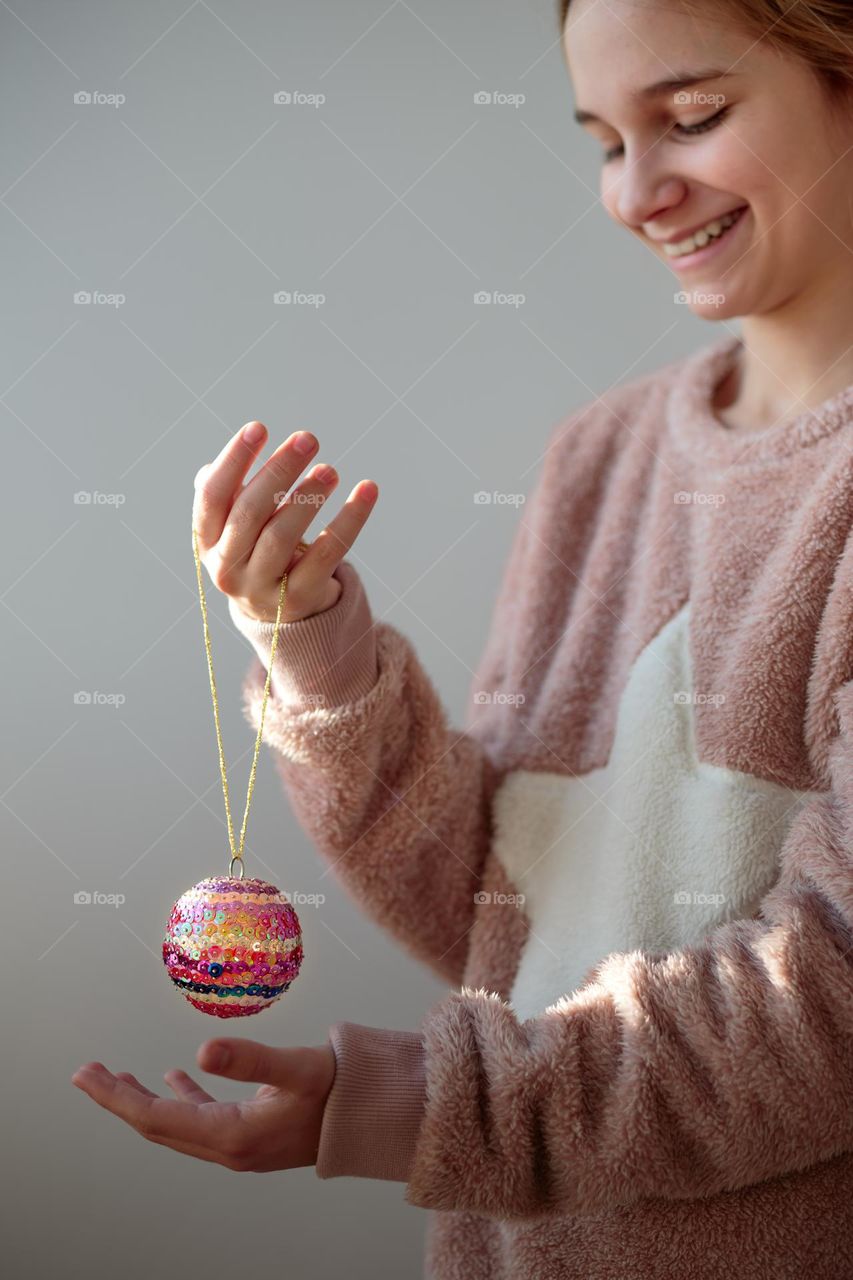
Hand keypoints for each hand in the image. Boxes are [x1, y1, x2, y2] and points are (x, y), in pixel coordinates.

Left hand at [71, 1037, 335, 1172]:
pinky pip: (202, 1119)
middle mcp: (228, 1148)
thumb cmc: (339, 1091)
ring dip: (144, 1101)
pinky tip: (174, 1079)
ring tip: (117, 1078)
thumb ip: (250, 1059)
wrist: (374, 1117)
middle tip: (88, 1073)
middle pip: (157, 1126)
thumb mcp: (296, 1068)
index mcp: (231, 1136)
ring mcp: (239, 1145)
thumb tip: (201, 1050)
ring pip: (176, 1124)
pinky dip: (182, 1099)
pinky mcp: (252, 1134)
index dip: (117, 1097)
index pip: (156, 1119)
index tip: (87, 1076)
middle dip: (120, 1099)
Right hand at [193, 422, 378, 623]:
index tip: (259, 427)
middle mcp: (227, 567)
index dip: (233, 461)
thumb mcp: (236, 528)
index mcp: (207, 542)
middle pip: (250, 512)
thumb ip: (228, 498)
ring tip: (331, 470)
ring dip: (308, 496)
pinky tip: (367, 491)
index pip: (212, 496)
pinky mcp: (298, 599)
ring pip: (282, 536)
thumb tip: (214, 467)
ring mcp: (261, 587)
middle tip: (308, 439)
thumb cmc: (258, 553)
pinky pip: (327, 554)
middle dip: (279, 471)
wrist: (278, 617)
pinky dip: (350, 519)